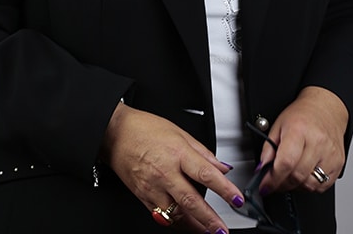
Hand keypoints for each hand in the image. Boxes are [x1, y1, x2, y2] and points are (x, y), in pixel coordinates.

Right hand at [101, 101, 244, 232]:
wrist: (115, 134)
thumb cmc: (144, 129)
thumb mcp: (179, 132)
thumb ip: (203, 152)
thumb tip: (221, 166)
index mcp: (177, 153)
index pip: (206, 173)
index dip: (224, 189)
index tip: (237, 199)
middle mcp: (165, 173)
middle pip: (192, 200)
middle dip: (210, 219)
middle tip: (222, 230)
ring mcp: (153, 187)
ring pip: (176, 213)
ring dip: (194, 226)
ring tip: (208, 232)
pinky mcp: (143, 197)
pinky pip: (162, 215)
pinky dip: (176, 222)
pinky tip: (187, 224)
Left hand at [258, 86, 348, 194]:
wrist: (325, 109)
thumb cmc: (302, 116)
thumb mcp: (278, 125)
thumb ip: (268, 148)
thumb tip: (262, 168)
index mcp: (299, 130)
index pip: (285, 162)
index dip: (273, 179)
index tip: (265, 185)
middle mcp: (317, 143)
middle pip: (297, 176)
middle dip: (281, 184)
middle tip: (274, 182)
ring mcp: (330, 154)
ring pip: (309, 185)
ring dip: (296, 186)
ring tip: (289, 175)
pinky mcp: (338, 164)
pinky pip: (322, 186)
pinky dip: (310, 185)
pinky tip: (304, 174)